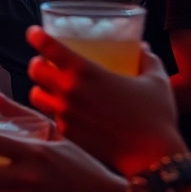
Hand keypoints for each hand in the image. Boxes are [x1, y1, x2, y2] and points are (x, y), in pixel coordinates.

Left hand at [26, 26, 185, 177]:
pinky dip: (53, 111)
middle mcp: (69, 91)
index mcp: (86, 72)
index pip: (49, 47)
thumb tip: (144, 48)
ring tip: (51, 88)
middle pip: (35, 70)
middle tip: (46, 64)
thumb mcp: (156, 81)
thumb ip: (148, 60)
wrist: (152, 157)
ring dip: (40, 88)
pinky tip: (66, 111)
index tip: (34, 33)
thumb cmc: (156, 116)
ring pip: (35, 95)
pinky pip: (50, 117)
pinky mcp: (67, 133)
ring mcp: (65, 113)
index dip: (37, 36)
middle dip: (38, 64)